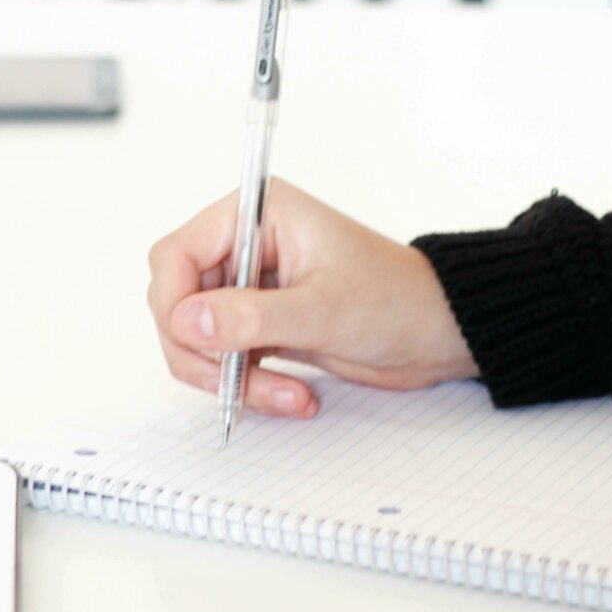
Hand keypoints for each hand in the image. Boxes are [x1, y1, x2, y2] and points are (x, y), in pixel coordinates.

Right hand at [147, 178, 478, 417]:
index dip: (174, 302)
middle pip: (177, 301)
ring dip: (230, 376)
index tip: (194, 340)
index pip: (176, 254)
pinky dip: (247, 384)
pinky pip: (224, 358)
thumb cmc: (397, 301)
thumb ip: (250, 316)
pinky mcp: (258, 322)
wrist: (437, 334)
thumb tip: (187, 320)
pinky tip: (292, 395)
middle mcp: (245, 245)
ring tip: (284, 396)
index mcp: (256, 215)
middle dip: (203, 351)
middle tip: (235, 382)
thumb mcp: (323, 310)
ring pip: (197, 338)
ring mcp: (249, 286)